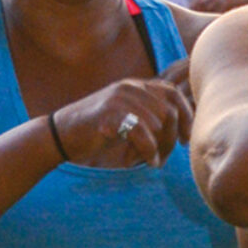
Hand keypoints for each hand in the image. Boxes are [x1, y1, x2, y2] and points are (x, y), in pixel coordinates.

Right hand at [52, 74, 194, 168]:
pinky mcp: (110, 114)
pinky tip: (146, 162)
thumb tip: (184, 132)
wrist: (61, 135)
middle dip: (171, 139)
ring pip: (158, 123)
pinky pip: (142, 133)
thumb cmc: (98, 133)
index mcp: (137, 86)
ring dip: (159, 147)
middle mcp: (130, 88)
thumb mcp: (129, 120)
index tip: (186, 138)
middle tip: (163, 157)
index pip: (173, 92)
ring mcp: (119, 98)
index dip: (186, 115)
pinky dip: (148, 151)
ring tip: (150, 160)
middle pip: (169, 112)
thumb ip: (152, 118)